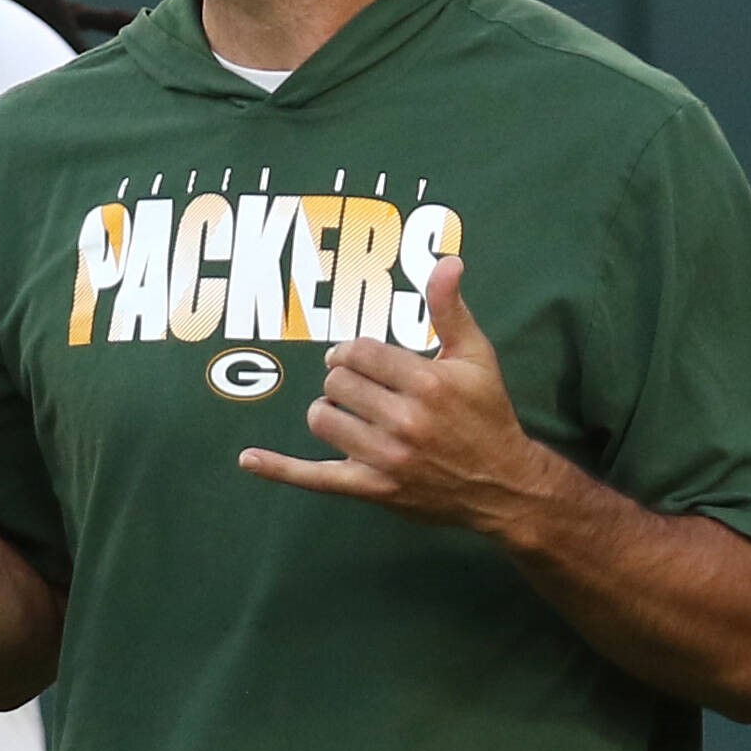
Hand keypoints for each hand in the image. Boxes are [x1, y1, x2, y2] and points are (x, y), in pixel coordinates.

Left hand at [240, 258, 550, 532]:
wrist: (503, 485)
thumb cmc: (487, 414)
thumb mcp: (476, 356)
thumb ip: (450, 309)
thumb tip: (446, 262)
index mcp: (426, 383)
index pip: (358, 352)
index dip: (351, 352)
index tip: (360, 358)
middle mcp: (405, 421)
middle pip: (336, 383)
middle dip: (343, 379)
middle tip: (362, 387)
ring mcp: (386, 459)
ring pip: (322, 419)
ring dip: (328, 411)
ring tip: (350, 412)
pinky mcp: (372, 489)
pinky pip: (315, 477)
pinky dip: (279, 469)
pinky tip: (248, 459)